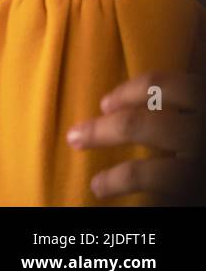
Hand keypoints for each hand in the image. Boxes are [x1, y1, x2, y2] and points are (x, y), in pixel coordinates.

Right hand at [67, 70, 202, 201]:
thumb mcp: (197, 196)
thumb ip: (171, 191)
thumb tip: (130, 189)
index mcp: (197, 171)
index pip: (146, 174)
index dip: (115, 181)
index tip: (96, 186)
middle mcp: (201, 134)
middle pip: (141, 124)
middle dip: (102, 130)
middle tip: (76, 136)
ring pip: (164, 85)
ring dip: (128, 92)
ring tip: (108, 103)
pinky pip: (186, 74)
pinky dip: (162, 80)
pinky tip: (149, 89)